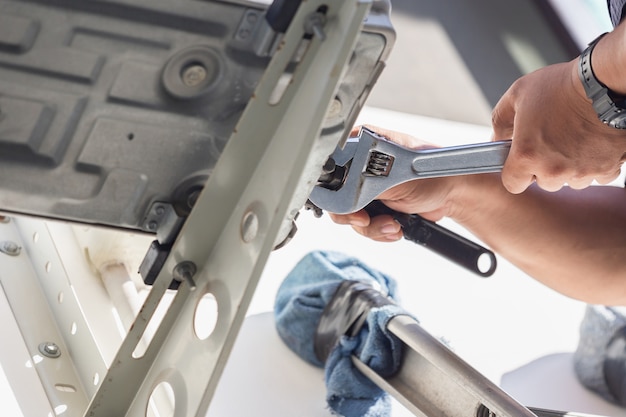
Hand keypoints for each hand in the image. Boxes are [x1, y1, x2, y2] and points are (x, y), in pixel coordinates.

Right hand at [328, 126, 462, 241]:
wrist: (453, 193)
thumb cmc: (432, 173)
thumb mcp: (392, 175)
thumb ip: (363, 183)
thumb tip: (343, 196)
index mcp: (361, 147)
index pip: (332, 171)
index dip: (336, 194)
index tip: (352, 207)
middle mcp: (361, 167)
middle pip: (338, 199)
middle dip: (356, 216)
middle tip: (367, 220)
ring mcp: (368, 189)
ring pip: (351, 217)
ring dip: (372, 227)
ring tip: (392, 224)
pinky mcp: (378, 207)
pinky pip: (366, 226)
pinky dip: (380, 231)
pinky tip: (395, 226)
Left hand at [492, 60, 625, 193]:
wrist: (603, 81)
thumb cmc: (560, 85)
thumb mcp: (517, 95)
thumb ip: (501, 122)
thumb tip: (497, 140)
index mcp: (527, 155)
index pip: (513, 184)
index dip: (516, 172)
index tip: (522, 160)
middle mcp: (554, 169)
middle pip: (545, 182)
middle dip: (545, 167)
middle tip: (552, 142)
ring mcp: (582, 171)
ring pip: (571, 180)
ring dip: (571, 167)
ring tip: (574, 140)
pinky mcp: (608, 168)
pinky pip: (598, 176)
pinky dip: (596, 164)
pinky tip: (594, 143)